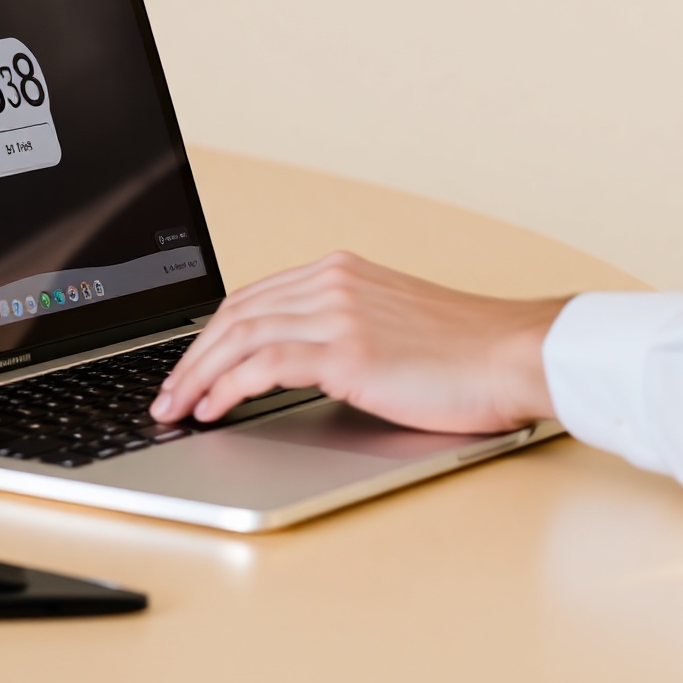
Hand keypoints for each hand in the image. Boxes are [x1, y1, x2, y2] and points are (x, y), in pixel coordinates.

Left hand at [150, 250, 568, 434]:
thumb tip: (298, 366)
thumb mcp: (394, 325)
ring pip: (240, 338)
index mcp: (343, 271)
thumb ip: (346, 330)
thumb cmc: (469, 353)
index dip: (211, 334)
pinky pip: (265, 366)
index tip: (188, 366)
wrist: (516, 354)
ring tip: (176, 409)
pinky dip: (228, 388)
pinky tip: (212, 410)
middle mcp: (335, 282)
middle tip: (166, 394)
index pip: (254, 297)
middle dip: (191, 357)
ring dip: (197, 376)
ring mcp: (340, 313)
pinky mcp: (349, 351)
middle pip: (236, 314)